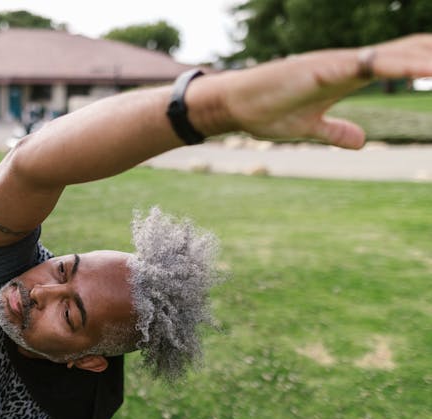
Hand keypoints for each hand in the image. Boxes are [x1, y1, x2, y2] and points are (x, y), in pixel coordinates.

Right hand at [190, 34, 431, 148]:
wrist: (233, 106)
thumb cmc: (266, 111)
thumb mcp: (309, 128)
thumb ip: (336, 131)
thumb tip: (362, 141)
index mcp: (349, 75)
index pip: (401, 61)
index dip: (429, 64)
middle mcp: (348, 63)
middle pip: (408, 52)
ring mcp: (337, 63)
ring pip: (396, 54)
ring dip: (429, 58)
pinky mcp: (324, 68)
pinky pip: (370, 64)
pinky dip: (401, 65)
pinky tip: (427, 69)